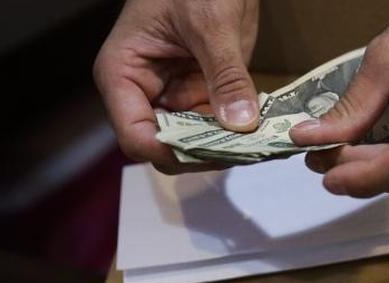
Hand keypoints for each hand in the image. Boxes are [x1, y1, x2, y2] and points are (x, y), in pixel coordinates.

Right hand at [94, 0, 259, 173]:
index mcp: (123, 74)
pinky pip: (216, 127)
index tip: (213, 152)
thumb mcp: (211, 23)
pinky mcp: (200, 94)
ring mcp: (173, 96)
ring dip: (226, 148)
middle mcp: (143, 93)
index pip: (135, 136)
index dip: (170, 152)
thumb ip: (226, 75)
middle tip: (246, 152)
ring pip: (193, 143)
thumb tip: (240, 123)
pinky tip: (265, 133)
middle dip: (203, 154)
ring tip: (262, 146)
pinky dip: (238, 134)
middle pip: (164, 148)